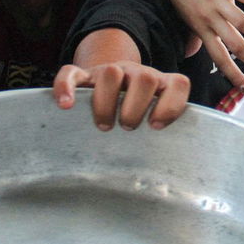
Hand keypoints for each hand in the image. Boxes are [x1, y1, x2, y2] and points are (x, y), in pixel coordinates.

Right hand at [54, 62, 189, 129]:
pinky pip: (71, 73)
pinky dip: (66, 87)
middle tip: (127, 128)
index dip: (171, 105)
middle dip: (136, 107)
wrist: (110, 87)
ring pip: (110, 72)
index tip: (155, 126)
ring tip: (105, 125)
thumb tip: (161, 172)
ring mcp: (110, 71)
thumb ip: (161, 135)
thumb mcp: (150, 120)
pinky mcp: (83, 75)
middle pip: (144, 78)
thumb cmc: (134, 114)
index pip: (177, 84)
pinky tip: (66, 106)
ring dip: (107, 101)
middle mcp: (137, 74)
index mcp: (160, 84)